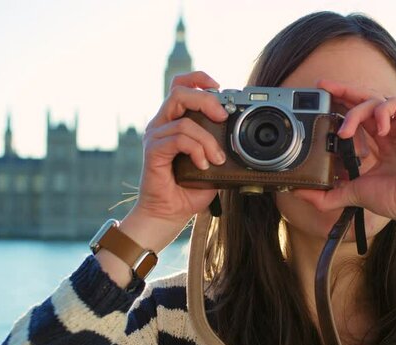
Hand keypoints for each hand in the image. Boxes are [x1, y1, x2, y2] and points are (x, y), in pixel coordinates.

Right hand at [122, 71, 228, 252]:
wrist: (169, 214)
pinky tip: (203, 164)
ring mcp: (156, 137)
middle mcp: (162, 124)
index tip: (220, 87)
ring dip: (207, 139)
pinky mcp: (153, 151)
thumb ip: (221, 146)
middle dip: (206, 100)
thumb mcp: (213, 163)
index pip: (181, 86)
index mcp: (175, 121)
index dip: (199, 79)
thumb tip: (243, 137)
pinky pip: (178, 139)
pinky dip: (196, 150)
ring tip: (216, 159)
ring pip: (184, 120)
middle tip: (222, 116)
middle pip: (179, 92)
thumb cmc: (189, 190)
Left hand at [293, 79, 395, 224]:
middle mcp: (391, 128)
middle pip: (364, 99)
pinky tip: (379, 130)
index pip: (357, 114)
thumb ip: (327, 194)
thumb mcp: (352, 193)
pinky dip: (382, 112)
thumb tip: (301, 193)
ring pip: (375, 100)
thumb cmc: (393, 199)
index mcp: (379, 141)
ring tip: (345, 133)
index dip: (340, 103)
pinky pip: (395, 103)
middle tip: (323, 86)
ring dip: (356, 112)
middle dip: (342, 90)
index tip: (321, 97)